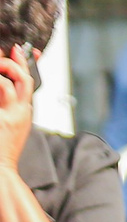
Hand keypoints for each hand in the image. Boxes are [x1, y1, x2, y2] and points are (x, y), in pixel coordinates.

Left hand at [0, 48, 34, 175]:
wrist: (0, 171)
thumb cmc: (3, 152)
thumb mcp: (14, 127)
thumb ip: (11, 108)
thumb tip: (4, 87)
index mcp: (24, 112)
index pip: (28, 81)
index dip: (23, 62)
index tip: (16, 50)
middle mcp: (20, 111)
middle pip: (22, 77)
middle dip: (10, 63)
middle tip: (1, 58)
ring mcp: (10, 115)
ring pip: (9, 82)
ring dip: (0, 72)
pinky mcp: (2, 119)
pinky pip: (1, 91)